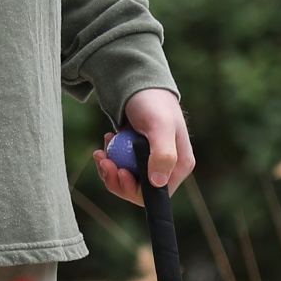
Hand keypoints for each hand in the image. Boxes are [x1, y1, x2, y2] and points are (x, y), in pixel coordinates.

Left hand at [96, 87, 195, 204]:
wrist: (141, 85)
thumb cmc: (153, 103)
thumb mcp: (159, 127)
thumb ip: (163, 155)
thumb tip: (158, 183)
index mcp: (179, 166)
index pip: (156, 195)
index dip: (134, 190)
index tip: (119, 171)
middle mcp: (168, 168)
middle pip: (138, 191)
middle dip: (116, 180)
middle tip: (104, 160)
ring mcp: (151, 162)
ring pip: (127, 180)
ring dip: (110, 170)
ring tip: (101, 152)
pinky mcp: (137, 155)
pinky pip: (121, 167)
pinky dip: (110, 158)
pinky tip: (106, 141)